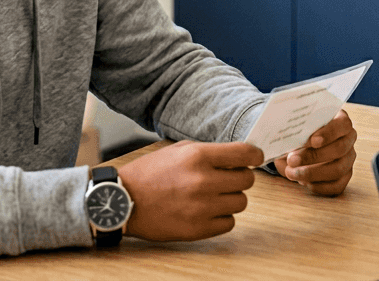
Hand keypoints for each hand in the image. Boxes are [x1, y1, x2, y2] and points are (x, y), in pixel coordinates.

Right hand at [120, 140, 261, 240]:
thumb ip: (209, 152)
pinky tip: (207, 211)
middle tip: (226, 179)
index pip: (245, 154)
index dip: (254, 156)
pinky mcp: (198, 229)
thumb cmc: (150, 173)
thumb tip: (239, 156)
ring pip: (241, 203)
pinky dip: (222, 217)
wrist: (124, 201)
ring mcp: (201, 208)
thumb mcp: (179, 150)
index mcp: (198, 156)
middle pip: (247, 180)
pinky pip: (229, 223)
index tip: (254, 159)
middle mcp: (203, 181)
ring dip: (231, 199)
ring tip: (212, 196)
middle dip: (239, 178)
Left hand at [273, 109, 356, 195]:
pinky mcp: (344, 177)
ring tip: (292, 173)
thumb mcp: (296, 129)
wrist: (298, 149)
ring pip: (338, 169)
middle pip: (340, 149)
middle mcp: (348, 139)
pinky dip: (318, 186)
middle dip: (314, 156)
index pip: (343, 124)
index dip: (329, 133)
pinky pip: (337, 186)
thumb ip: (295, 132)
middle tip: (292, 160)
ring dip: (313, 173)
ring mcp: (348, 159)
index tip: (313, 141)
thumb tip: (286, 141)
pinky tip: (303, 181)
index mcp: (340, 121)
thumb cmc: (299, 134)